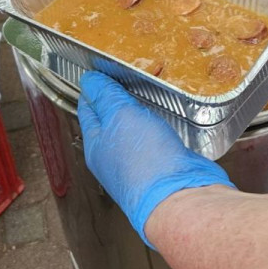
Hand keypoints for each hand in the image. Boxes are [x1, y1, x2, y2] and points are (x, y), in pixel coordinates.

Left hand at [77, 72, 235, 246]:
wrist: (179, 196)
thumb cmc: (143, 159)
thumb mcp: (119, 116)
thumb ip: (106, 96)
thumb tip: (90, 80)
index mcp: (96, 146)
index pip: (88, 111)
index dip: (92, 89)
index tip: (97, 72)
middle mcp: (114, 158)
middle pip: (112, 122)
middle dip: (117, 100)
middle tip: (124, 77)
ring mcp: (140, 164)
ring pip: (136, 131)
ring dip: (141, 113)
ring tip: (147, 92)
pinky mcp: (164, 166)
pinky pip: (157, 140)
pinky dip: (159, 126)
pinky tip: (168, 117)